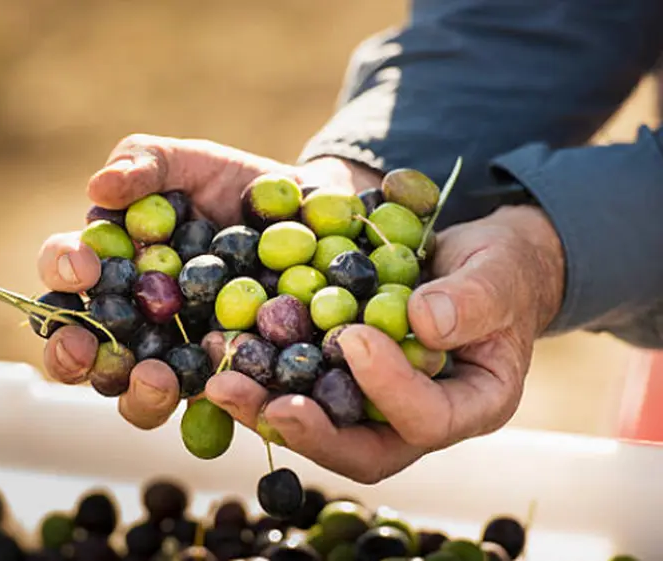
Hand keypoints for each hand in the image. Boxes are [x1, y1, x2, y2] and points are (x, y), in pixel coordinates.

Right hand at [34, 133, 380, 428]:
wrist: (303, 211)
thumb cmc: (232, 184)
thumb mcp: (188, 162)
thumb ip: (144, 163)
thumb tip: (98, 188)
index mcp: (111, 268)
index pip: (65, 275)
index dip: (62, 271)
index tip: (84, 265)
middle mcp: (133, 321)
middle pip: (84, 353)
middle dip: (74, 355)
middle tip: (88, 347)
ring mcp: (179, 356)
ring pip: (138, 396)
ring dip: (138, 394)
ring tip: (158, 379)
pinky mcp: (226, 378)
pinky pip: (213, 406)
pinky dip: (211, 405)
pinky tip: (222, 393)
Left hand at [206, 204, 564, 483]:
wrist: (475, 264)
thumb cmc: (500, 270)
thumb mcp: (501, 273)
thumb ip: (474, 298)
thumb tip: (422, 322)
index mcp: (472, 405)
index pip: (428, 420)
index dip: (389, 389)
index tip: (355, 337)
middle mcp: (418, 418)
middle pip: (360, 450)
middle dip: (304, 429)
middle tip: (252, 398)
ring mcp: (377, 405)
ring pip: (321, 426)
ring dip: (265, 407)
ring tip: (219, 378)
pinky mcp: (344, 379)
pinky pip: (303, 387)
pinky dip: (264, 373)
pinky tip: (226, 347)